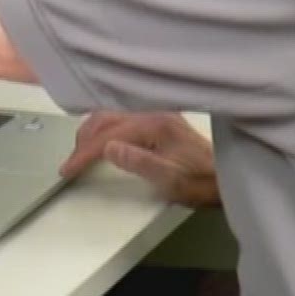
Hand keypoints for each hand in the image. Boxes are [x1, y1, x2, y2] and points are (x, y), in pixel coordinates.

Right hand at [61, 112, 218, 208]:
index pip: (108, 135)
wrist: (227, 178)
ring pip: (113, 115)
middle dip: (84, 139)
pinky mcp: (160, 120)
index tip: (67, 170)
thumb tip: (108, 148)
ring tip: (82, 152)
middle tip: (72, 163)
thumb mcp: (170, 180)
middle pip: (106, 118)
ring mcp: (157, 114)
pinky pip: (123, 117)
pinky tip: (103, 140)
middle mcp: (154, 113)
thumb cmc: (200, 183)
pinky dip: (106, 127)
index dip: (83, 153)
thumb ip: (138, 162)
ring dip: (93, 131)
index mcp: (154, 125)